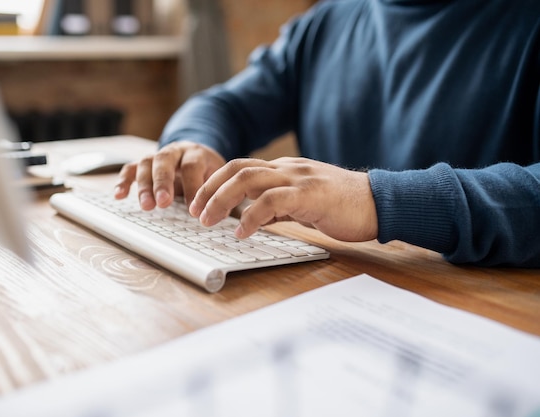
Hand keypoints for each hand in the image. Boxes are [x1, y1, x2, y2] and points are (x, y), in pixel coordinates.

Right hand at [114, 141, 225, 209]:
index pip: (192, 166)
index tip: (193, 210)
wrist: (199, 155)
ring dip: (144, 185)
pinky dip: (123, 181)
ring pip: (146, 163)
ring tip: (147, 207)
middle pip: (164, 161)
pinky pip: (130, 169)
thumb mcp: (218, 178)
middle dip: (163, 182)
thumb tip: (214, 215)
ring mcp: (157, 156)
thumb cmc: (209, 172)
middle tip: (163, 203)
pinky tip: (119, 195)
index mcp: (195, 153)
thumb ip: (217, 194)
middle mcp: (175, 151)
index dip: (192, 187)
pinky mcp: (144, 164)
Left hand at [189, 157, 377, 241]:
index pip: (241, 167)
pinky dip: (252, 216)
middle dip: (210, 189)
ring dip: (222, 199)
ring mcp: (298, 178)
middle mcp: (287, 169)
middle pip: (237, 168)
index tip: (199, 203)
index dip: (215, 183)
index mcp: (284, 170)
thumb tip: (255, 218)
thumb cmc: (344, 206)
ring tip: (207, 221)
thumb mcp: (304, 204)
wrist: (380, 202)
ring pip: (249, 179)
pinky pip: (273, 201)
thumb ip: (280, 206)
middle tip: (194, 212)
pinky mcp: (310, 194)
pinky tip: (241, 232)